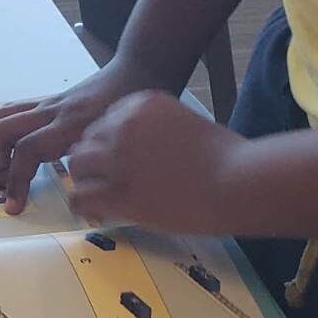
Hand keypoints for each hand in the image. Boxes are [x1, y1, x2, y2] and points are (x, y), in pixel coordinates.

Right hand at [0, 60, 170, 209]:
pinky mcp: (47, 101)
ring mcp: (47, 104)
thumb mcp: (126, 144)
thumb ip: (105, 171)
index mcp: (71, 124)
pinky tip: (16, 152)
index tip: (15, 206)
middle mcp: (52, 111)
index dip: (15, 183)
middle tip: (5, 187)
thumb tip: (90, 208)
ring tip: (5, 171)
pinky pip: (11, 112)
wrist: (138, 67)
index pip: (27, 151)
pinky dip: (4, 134)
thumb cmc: (135, 106)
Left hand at [64, 92, 247, 233]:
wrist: (239, 181)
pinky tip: (93, 213)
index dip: (107, 142)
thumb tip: (140, 153)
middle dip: (94, 161)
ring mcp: (118, 157)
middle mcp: (123, 125)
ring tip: (97, 197)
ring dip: (86, 182)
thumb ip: (156, 131)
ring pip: (78, 166)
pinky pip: (81, 196)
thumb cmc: (225, 156)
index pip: (104, 119)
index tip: (115, 160)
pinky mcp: (119, 192)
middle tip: (104, 181)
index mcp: (140, 103)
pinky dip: (82, 206)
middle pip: (87, 140)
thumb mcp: (186, 123)